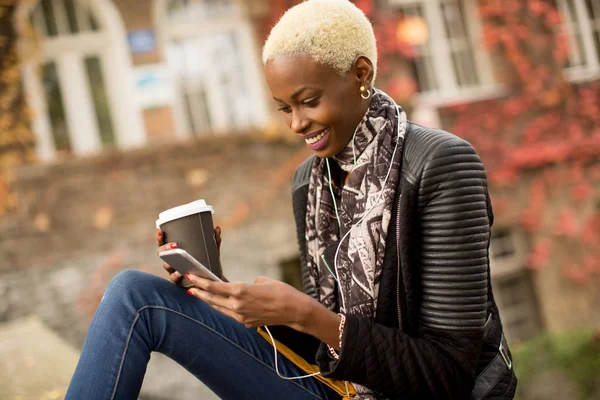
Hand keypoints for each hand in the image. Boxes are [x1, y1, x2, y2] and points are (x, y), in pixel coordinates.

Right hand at [156, 226, 222, 285]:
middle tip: (175, 245)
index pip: (164, 244)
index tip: (160, 231)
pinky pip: (174, 278)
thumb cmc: (209, 263)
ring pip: (167, 266)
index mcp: (176, 253)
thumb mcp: (212, 251)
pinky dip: (177, 275)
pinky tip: (181, 272)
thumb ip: (214, 240)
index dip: (160, 238)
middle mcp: (172, 262)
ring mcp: (174, 272)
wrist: (214, 280)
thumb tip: (217, 228)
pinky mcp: (179, 282)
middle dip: (165, 249)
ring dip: (169, 262)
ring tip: (177, 258)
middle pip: (162, 254)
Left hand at [185, 275, 312, 329]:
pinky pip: (230, 314)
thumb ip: (247, 284)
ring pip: (219, 308)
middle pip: (213, 299)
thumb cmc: (281, 291)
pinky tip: (220, 304)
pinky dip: (223, 308)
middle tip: (190, 286)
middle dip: (200, 292)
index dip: (201, 281)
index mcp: (241, 290)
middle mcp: (237, 305)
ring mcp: (241, 316)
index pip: (215, 286)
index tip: (192, 276)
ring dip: (209, 301)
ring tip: (200, 295)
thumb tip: (241, 288)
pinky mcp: (246, 323)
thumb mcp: (262, 280)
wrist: (294, 310)